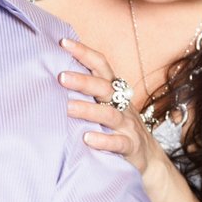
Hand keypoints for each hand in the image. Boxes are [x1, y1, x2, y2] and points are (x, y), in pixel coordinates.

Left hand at [57, 37, 159, 177]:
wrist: (148, 158)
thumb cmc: (118, 128)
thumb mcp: (106, 106)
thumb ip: (87, 92)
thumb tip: (53, 74)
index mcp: (114, 91)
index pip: (101, 66)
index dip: (84, 52)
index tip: (63, 42)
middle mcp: (122, 104)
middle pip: (104, 87)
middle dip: (83, 81)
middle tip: (61, 77)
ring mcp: (128, 125)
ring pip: (109, 114)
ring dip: (87, 110)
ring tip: (67, 108)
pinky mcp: (131, 146)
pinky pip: (118, 142)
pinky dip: (103, 140)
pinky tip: (87, 139)